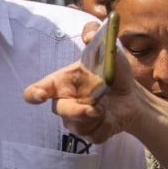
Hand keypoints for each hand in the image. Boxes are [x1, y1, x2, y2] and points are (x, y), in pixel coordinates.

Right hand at [24, 22, 143, 142]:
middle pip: (59, 110)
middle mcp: (64, 102)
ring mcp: (74, 120)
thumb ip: (98, 39)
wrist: (132, 96)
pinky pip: (93, 135)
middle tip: (96, 108)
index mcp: (61, 83)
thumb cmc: (113, 73)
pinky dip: (106, 127)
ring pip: (76, 126)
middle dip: (77, 111)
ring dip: (95, 119)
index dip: (35, 94)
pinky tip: (110, 118)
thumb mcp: (109, 53)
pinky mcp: (89, 133)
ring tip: (106, 109)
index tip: (40, 96)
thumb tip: (90, 33)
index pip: (37, 91)